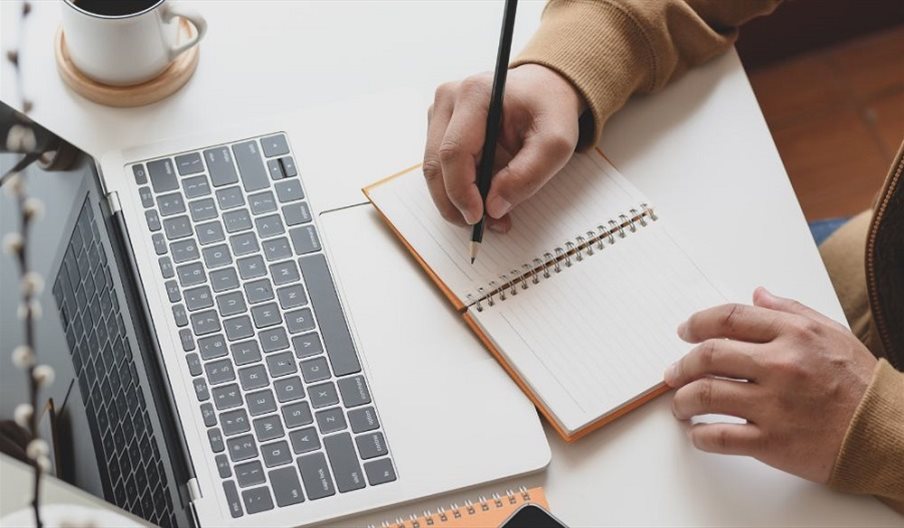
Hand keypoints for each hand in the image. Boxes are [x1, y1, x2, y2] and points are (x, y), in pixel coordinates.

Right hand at [424, 64, 584, 231]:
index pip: (453, 151)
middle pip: (436, 164)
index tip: (478, 218)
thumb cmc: (549, 110)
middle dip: (455, 204)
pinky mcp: (439, 126)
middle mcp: (449, 98)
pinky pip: (439, 167)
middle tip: (483, 226)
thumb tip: (493, 208)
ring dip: (455, 201)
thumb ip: (527, 175)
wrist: (544, 89)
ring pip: (434, 169)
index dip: (461, 191)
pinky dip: (456, 190)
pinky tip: (481, 198)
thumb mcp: (556, 143)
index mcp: (475, 94)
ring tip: (489, 215)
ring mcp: (439, 111)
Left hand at [664, 287, 877, 482]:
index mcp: (793, 335)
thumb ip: (790, 311)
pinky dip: (699, 436)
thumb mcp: (831, 333)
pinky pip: (719, 436)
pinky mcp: (772, 442)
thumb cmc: (859, 383)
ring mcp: (774, 405)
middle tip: (672, 372)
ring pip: (705, 395)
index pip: (728, 318)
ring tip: (679, 404)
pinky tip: (697, 433)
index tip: (684, 331)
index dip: (697, 323)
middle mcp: (780, 366)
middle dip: (681, 364)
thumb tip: (757, 295)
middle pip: (708, 355)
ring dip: (682, 399)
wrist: (887, 434)